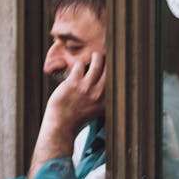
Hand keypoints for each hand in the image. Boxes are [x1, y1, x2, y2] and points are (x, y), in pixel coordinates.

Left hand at [26, 53, 105, 178]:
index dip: (117, 70)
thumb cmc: (78, 116)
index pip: (116, 81)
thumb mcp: (97, 110)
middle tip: (107, 55)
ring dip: (97, 56)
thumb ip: (104, 99)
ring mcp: (86, 87)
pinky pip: (80, 65)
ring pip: (97, 63)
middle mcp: (99, 93)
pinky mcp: (73, 82)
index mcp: (106, 100)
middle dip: (109, 60)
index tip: (117, 65)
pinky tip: (79, 65)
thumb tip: (111, 87)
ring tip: (96, 54)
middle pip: (109, 69)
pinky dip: (80, 63)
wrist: (61, 124)